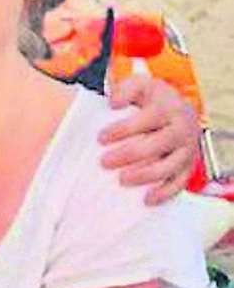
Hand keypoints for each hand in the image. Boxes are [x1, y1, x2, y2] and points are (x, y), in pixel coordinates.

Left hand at [98, 75, 199, 204]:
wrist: (176, 113)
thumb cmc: (149, 102)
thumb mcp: (138, 87)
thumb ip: (125, 90)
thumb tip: (113, 102)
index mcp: (169, 107)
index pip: (149, 118)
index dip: (124, 129)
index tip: (100, 138)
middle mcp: (182, 128)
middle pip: (159, 144)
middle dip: (130, 154)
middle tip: (104, 162)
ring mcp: (187, 149)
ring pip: (170, 166)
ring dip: (145, 175)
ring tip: (121, 180)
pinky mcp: (188, 167)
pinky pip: (179, 183)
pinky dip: (165, 193)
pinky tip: (146, 200)